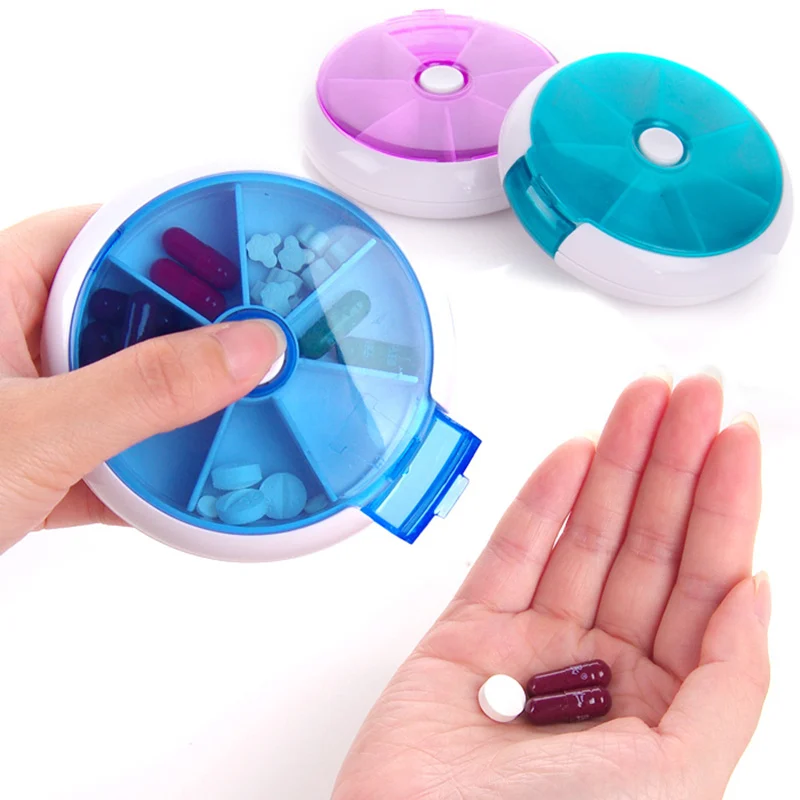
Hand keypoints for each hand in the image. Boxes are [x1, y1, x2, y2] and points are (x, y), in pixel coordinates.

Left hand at [0, 208, 284, 553]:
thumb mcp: (35, 431)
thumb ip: (147, 388)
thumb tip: (249, 350)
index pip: (109, 233)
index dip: (185, 241)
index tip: (253, 262)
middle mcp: (19, 337)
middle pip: (133, 311)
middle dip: (201, 333)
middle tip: (267, 343)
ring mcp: (34, 400)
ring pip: (131, 383)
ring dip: (184, 406)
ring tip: (249, 407)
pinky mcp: (43, 457)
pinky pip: (120, 446)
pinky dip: (159, 467)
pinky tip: (198, 482)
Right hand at [334, 374, 767, 799]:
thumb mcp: (676, 776)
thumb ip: (728, 683)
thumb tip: (756, 589)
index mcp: (659, 702)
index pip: (705, 581)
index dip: (723, 503)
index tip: (733, 437)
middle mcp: (601, 664)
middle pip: (648, 543)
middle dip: (671, 462)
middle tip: (689, 392)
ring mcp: (534, 642)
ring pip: (585, 532)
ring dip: (614, 462)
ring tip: (640, 401)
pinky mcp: (470, 632)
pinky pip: (512, 551)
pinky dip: (542, 500)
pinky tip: (574, 454)